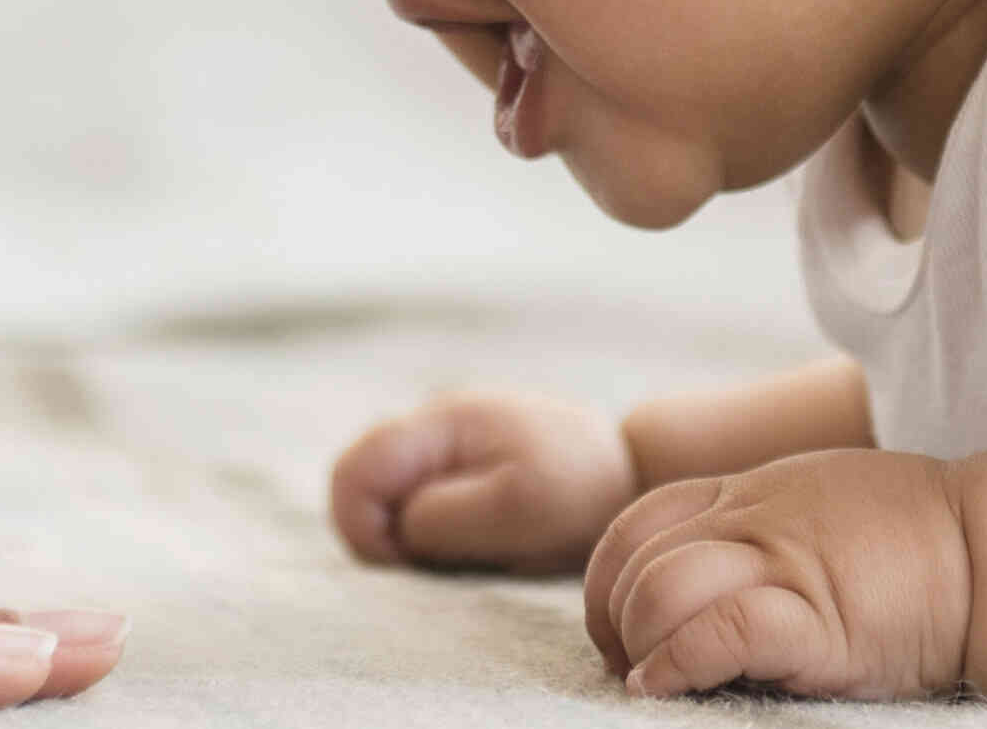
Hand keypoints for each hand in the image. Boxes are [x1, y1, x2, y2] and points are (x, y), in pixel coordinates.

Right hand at [327, 386, 640, 572]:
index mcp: (441, 422)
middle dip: (381, 535)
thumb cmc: (582, 490)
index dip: (362, 527)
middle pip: (358, 483)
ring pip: (382, 499)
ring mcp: (440, 447)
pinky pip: (412, 507)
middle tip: (438, 564)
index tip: (407, 562)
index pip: (355, 471)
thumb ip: (444, 517)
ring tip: (465, 552)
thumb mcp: (519, 509)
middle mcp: (430, 426)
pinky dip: (427, 536)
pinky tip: (472, 544)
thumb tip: (398, 528)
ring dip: (407, 537)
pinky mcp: (453, 470)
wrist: (632, 475)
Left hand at [581, 449, 972, 700]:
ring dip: (639, 644)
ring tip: (651, 681)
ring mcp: (786, 568)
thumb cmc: (910, 541)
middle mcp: (754, 521)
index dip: (608, 578)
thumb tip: (693, 567)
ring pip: (662, 588)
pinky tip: (668, 686)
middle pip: (637, 560)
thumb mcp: (812, 505)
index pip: (637, 521)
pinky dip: (679, 662)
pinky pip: (724, 629)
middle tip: (633, 666)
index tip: (620, 627)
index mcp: (747, 494)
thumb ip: (750, 524)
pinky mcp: (820, 623)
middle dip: (615, 623)